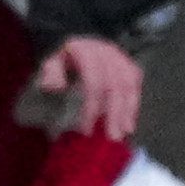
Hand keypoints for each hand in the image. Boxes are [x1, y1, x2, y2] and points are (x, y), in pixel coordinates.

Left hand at [18, 36, 144, 140]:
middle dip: (115, 114)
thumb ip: (50, 75)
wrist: (73, 48)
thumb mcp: (48, 65)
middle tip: (112, 137)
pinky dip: (133, 105)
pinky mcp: (129, 65)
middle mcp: (106, 52)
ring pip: (129, 86)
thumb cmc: (60, 63)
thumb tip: (55, 87)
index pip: (94, 82)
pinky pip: (135, 86)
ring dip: (128, 112)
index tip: (86, 129)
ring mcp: (120, 57)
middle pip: (115, 85)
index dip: (92, 107)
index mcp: (84, 51)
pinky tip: (129, 122)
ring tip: (124, 133)